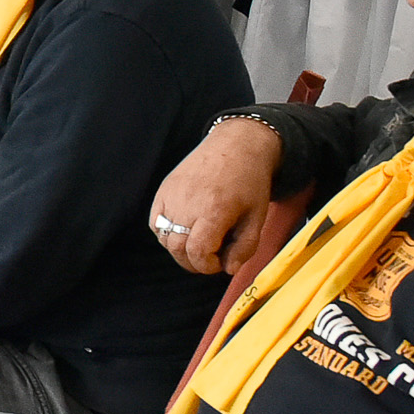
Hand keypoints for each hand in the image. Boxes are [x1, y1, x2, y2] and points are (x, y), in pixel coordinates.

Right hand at [151, 117, 284, 274]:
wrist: (235, 145)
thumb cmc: (249, 182)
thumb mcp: (257, 218)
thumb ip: (245, 247)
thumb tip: (228, 269)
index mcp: (214, 210)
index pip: (197, 252)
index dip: (206, 266)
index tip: (219, 263)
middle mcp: (187, 203)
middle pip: (177, 248)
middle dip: (193, 262)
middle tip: (209, 258)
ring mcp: (172, 195)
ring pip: (164, 238)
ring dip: (180, 249)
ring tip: (199, 242)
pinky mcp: (164, 189)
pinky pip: (155, 222)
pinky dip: (166, 233)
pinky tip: (185, 230)